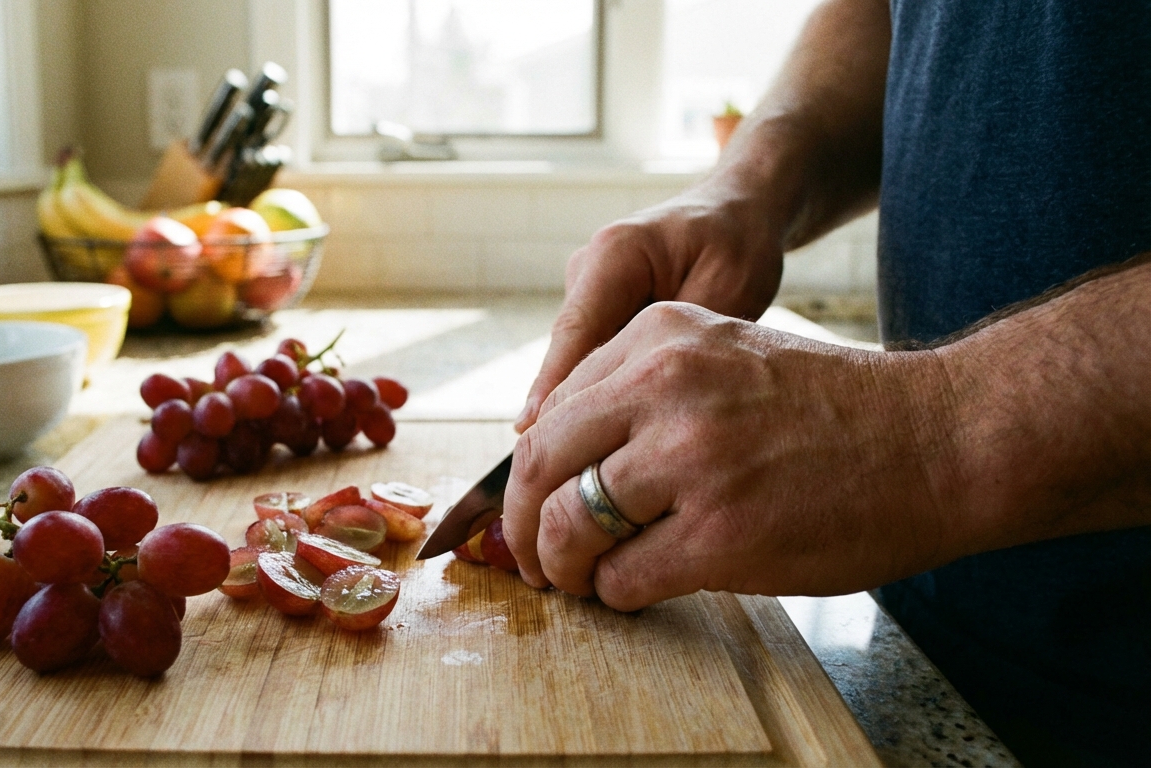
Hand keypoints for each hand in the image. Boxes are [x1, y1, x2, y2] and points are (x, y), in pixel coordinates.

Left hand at [502, 302, 966, 609]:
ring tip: (579, 582)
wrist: (938, 439)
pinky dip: (617, 594)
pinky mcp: (720, 533)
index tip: (529, 506)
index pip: (551, 410)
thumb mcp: (726, 357)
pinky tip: (637, 591)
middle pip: (540, 465)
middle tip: (530, 559)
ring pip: (569, 524)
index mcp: (660, 336)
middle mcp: (665, 385)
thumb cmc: (834, 410)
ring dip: (563, 567)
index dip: (527, 472)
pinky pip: (623, 576)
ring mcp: (691, 459)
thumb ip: (644, 392)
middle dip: (521, 525)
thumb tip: (562, 461)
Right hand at [515, 186, 786, 432]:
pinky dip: (606, 390)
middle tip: (558, 465)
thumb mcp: (726, 293)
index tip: (530, 430)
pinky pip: (595, 356)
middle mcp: (590, 270)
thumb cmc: (738, 246)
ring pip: (580, 359)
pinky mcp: (597, 308)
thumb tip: (642, 406)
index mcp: (616, 253)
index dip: (553, 384)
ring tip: (594, 456)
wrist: (738, 213)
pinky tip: (616, 434)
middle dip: (565, 407)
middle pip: (568, 351)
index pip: (576, 329)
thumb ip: (680, 346)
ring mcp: (588, 289)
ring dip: (590, 402)